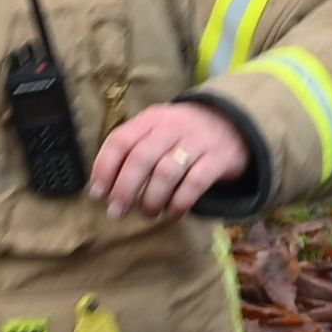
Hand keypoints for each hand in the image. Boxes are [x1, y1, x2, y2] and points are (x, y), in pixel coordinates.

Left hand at [90, 97, 257, 217]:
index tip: (98, 193)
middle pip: (141, 158)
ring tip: (147, 213)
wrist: (233, 122)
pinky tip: (172, 213)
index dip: (105, 168)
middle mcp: (172, 127)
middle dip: (125, 189)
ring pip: (166, 172)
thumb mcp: (157, 129)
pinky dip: (179, 202)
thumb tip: (102, 185)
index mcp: (151, 119)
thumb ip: (133, 149)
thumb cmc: (182, 134)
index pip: (121, 140)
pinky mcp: (218, 159)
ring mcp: (197, 142)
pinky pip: (195, 183)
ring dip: (152, 198)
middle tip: (116, 211)